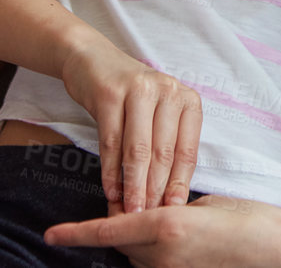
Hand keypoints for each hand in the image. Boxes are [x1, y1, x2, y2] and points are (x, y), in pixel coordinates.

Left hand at [45, 195, 280, 267]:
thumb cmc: (250, 219)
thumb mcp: (207, 204)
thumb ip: (172, 211)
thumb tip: (153, 218)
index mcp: (167, 226)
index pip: (109, 231)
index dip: (77, 233)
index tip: (52, 234)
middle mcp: (162, 256)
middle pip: (124, 244)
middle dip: (126, 229)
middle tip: (147, 210)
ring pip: (140, 259)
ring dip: (145, 245)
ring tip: (182, 230)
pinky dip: (161, 257)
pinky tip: (187, 247)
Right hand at [60, 38, 201, 213]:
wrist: (93, 61)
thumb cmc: (130, 95)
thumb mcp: (156, 113)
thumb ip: (165, 146)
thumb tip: (167, 194)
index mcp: (187, 100)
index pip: (187, 150)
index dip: (179, 184)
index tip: (173, 211)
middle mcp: (169, 92)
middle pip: (163, 153)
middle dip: (154, 190)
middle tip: (147, 218)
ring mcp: (140, 91)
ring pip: (138, 150)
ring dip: (133, 185)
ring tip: (129, 211)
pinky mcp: (110, 95)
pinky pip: (111, 142)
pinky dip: (110, 171)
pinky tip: (111, 190)